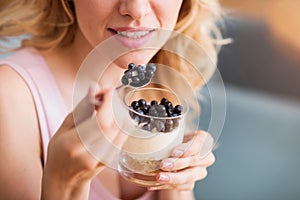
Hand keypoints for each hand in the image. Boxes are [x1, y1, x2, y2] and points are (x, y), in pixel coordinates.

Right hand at [42, 83, 126, 198]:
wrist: (64, 179)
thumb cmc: (60, 151)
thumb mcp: (64, 128)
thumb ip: (82, 108)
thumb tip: (95, 87)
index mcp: (73, 145)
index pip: (99, 122)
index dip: (108, 103)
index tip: (109, 89)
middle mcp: (90, 154)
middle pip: (112, 125)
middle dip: (113, 105)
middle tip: (108, 93)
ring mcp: (102, 160)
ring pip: (120, 130)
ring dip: (118, 112)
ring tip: (108, 104)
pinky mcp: (110, 160)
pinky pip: (121, 136)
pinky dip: (120, 123)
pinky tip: (112, 116)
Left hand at [149, 131, 214, 190]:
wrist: (176, 151)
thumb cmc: (175, 139)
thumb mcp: (174, 132)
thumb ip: (169, 131)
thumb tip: (154, 129)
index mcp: (204, 140)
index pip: (198, 144)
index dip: (187, 150)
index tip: (174, 153)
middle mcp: (206, 157)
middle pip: (194, 162)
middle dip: (177, 164)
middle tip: (163, 165)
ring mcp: (200, 172)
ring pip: (189, 177)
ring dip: (173, 178)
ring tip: (159, 177)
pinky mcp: (191, 182)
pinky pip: (181, 186)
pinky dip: (168, 185)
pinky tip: (156, 183)